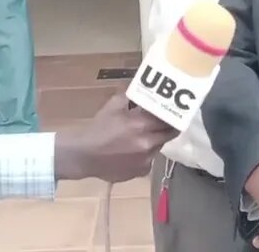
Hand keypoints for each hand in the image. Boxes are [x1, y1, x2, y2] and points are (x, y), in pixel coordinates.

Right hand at [52, 93, 176, 182]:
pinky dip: (145, 155)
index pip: (168, 119)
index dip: (172, 115)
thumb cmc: (98, 128)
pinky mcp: (140, 172)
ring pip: (159, 147)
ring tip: (146, 136)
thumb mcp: (113, 106)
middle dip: (168, 128)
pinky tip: (134, 151)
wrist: (84, 155)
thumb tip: (142, 86)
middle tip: (166, 122)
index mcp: (141, 125)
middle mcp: (147, 144)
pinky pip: (149, 161)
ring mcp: (145, 160)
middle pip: (169, 134)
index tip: (174, 111)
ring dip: (155, 141)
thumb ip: (130, 95)